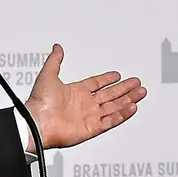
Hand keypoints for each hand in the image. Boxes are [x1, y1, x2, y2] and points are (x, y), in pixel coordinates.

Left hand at [24, 44, 146, 149]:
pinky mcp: (92, 128)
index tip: (118, 75)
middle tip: (137, 83)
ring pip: (114, 107)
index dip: (107, 79)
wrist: (37, 122)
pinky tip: (132, 107)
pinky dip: (122, 114)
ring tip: (140, 93)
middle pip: (110, 95)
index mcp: (75, 92)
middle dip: (125, 89)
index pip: (97, 84)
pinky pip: (111, 121)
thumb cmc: (39, 102)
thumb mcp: (47, 75)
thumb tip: (57, 48)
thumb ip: (55, 61)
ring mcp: (89, 116)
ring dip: (128, 100)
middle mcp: (84, 105)